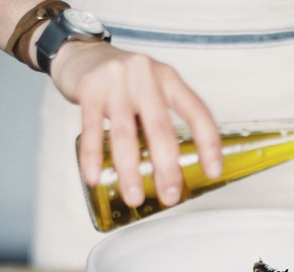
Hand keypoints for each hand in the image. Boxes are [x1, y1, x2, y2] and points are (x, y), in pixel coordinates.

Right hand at [50, 41, 222, 207]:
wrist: (81, 52)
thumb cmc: (122, 79)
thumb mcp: (151, 87)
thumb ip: (162, 118)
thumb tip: (172, 166)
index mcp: (169, 78)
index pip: (197, 112)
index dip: (208, 143)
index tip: (212, 171)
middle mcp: (146, 76)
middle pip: (161, 128)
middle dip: (167, 168)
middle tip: (169, 195)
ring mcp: (116, 82)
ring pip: (125, 134)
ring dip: (130, 171)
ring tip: (134, 196)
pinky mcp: (89, 89)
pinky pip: (92, 129)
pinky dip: (93, 157)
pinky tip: (96, 177)